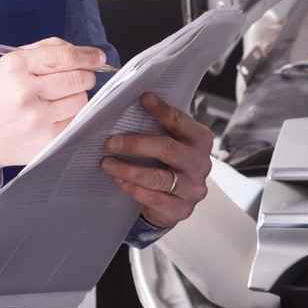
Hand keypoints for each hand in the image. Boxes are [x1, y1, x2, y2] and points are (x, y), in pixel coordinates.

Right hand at [0, 37, 106, 169]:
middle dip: (85, 76)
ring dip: (77, 96)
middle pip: (79, 78)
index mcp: (16, 67)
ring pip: (81, 100)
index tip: (98, 57)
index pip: (64, 57)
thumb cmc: (0, 93)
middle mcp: (25, 92)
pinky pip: (76, 120)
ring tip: (60, 98)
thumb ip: (46, 49)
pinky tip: (57, 114)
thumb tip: (82, 52)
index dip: (88, 56)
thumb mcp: (11, 62)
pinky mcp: (47, 139)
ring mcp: (37, 118)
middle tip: (78, 78)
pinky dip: (72, 115)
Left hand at [101, 93, 213, 230]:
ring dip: (127, 169)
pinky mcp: (181, 209)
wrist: (174, 200)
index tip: (142, 98)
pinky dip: (132, 188)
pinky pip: (154, 199)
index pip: (181, 122)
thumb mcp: (170, 141)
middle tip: (109, 143)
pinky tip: (118, 181)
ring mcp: (193, 188)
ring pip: (158, 177)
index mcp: (200, 140)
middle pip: (167, 149)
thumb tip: (133, 102)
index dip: (162, 110)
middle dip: (134, 144)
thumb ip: (160, 125)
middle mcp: (201, 163)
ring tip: (106, 164)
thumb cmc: (168, 163)